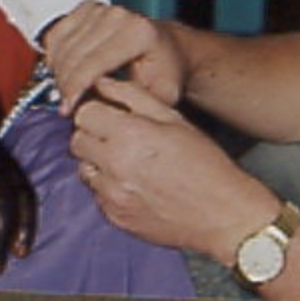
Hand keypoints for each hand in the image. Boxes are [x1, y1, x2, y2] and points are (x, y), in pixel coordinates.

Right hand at [43, 1, 186, 112]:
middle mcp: (119, 16)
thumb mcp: (159, 96)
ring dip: (58, 73)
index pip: (93, 65)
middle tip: (68, 106)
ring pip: (61, 46)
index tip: (68, 109)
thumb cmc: (165, 72)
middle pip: (73, 57)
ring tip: (68, 92)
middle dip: (65, 86)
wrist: (169, 48)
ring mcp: (102, 9)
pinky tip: (65, 72)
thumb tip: (97, 109)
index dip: (75, 91)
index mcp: (138, 34)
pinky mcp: (87, 8)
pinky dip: (55, 56)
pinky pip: (56, 35)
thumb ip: (130, 103)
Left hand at [70, 76, 279, 262]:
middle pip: (77, 141)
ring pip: (83, 168)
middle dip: (93, 134)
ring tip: (128, 160)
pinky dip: (108, 186)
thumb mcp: (173, 119)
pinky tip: (134, 182)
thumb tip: (104, 83)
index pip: (84, 114)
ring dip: (98, 161)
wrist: (222, 215)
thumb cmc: (206, 166)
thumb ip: (133, 96)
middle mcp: (116, 166)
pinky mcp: (115, 217)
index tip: (108, 114)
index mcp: (130, 136)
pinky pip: (97, 194)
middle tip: (117, 136)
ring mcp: (113, 195)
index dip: (97, 110)